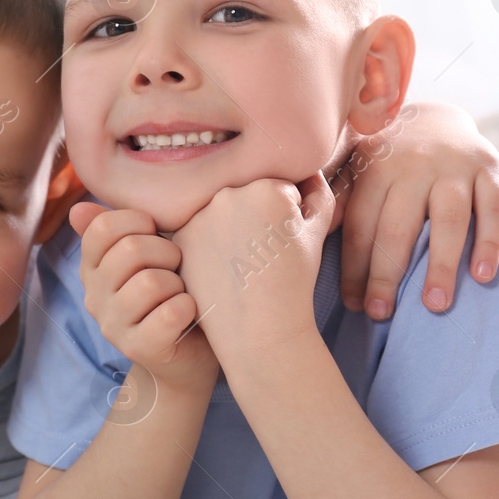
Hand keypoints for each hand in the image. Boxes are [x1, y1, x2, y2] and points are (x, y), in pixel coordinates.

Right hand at [69, 202, 216, 388]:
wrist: (187, 355)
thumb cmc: (169, 294)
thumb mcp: (145, 257)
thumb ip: (115, 230)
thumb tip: (78, 209)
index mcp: (92, 269)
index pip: (102, 228)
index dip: (137, 221)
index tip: (156, 233)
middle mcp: (94, 297)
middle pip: (130, 250)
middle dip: (167, 252)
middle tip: (176, 267)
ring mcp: (113, 326)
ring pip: (152, 283)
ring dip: (177, 284)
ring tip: (179, 293)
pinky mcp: (138, 349)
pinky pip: (169, 314)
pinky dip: (187, 307)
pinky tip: (187, 313)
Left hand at [171, 174, 333, 355]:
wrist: (258, 327)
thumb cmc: (293, 282)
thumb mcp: (317, 233)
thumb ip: (318, 192)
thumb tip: (309, 171)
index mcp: (267, 187)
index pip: (277, 189)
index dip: (285, 218)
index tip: (284, 244)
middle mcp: (229, 193)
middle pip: (246, 196)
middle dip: (257, 218)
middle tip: (263, 255)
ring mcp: (200, 214)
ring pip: (220, 212)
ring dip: (230, 228)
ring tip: (243, 263)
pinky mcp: (180, 236)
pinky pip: (198, 230)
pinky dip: (207, 243)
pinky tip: (221, 267)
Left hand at [336, 102, 498, 319]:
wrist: (438, 117)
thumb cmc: (388, 159)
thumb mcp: (357, 168)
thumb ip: (340, 198)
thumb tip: (311, 231)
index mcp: (374, 168)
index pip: (361, 225)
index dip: (354, 267)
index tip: (353, 303)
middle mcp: (413, 165)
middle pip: (398, 226)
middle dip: (387, 273)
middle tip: (380, 313)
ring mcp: (454, 167)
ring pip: (447, 219)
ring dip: (440, 264)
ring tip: (433, 305)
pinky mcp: (491, 168)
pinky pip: (494, 207)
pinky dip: (489, 241)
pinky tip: (481, 275)